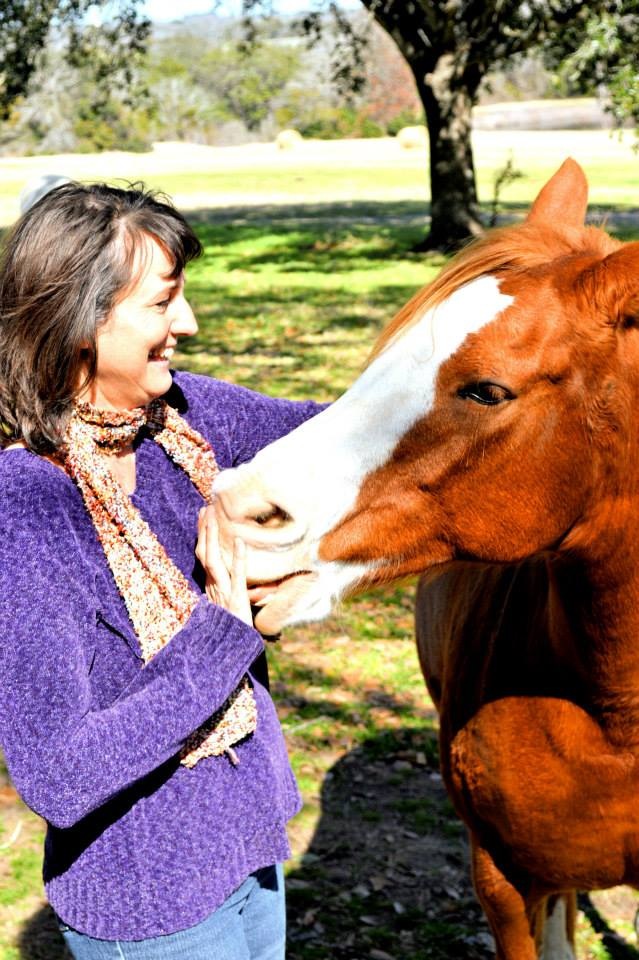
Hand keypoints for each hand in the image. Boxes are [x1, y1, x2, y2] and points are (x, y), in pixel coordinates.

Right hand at [196, 505, 252, 626]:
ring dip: (214, 538)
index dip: (202, 536)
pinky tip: (242, 542)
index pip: (203, 557)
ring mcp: (223, 592)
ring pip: (213, 561)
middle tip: (205, 509)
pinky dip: (238, 558)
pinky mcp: (237, 599)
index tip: (203, 517)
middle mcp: (213, 587)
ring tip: (214, 517)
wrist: (232, 650)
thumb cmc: (231, 630)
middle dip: (204, 530)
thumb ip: (223, 591)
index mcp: (211, 587)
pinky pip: (237, 576)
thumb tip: (223, 578)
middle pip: (204, 554)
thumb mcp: (226, 607)